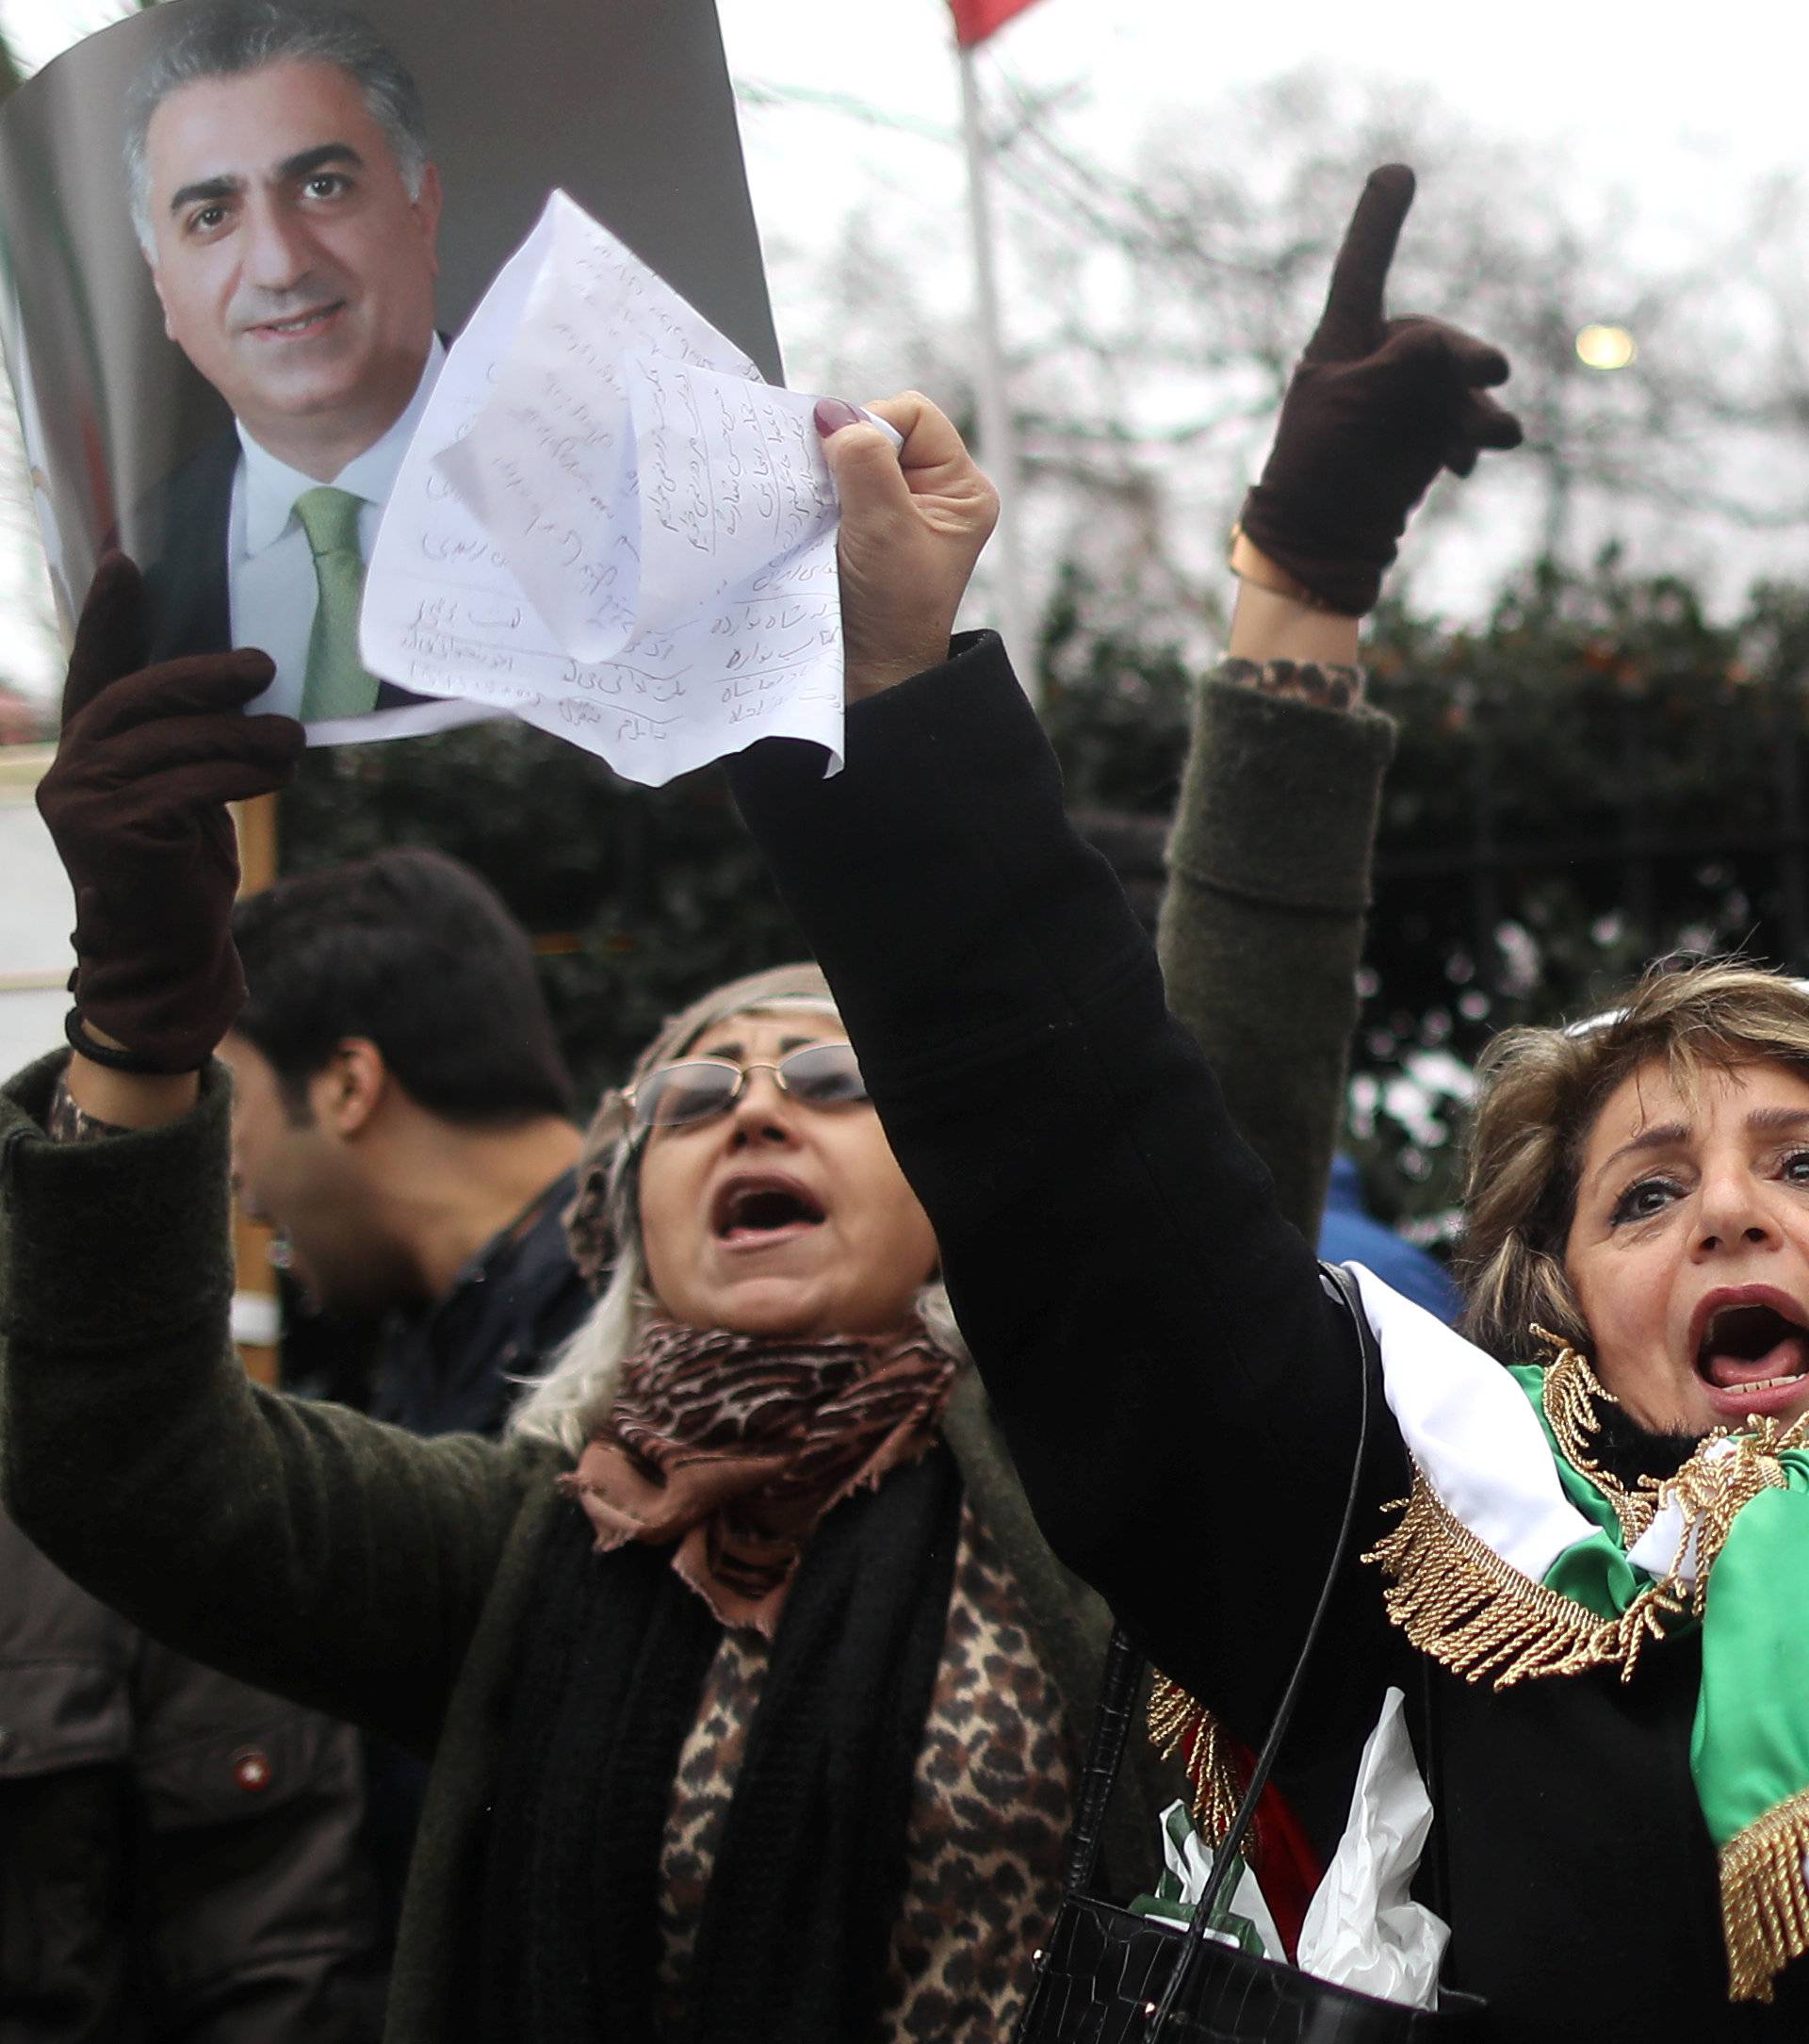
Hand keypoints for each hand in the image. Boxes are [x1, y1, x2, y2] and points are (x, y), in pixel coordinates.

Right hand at [36, 554, 303, 1073]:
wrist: (170, 956)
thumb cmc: (185, 873)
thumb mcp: (188, 794)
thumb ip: (190, 743)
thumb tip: (249, 681)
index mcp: (86, 752)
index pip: (95, 673)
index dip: (107, 619)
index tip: (124, 563)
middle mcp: (70, 769)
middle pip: (138, 697)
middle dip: (203, 676)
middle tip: (262, 666)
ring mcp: (81, 800)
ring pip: (172, 741)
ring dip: (242, 735)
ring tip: (291, 738)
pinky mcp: (111, 830)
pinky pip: (187, 782)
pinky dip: (239, 774)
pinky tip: (275, 774)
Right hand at [815, 392, 999, 698]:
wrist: (870, 673)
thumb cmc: (892, 615)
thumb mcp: (883, 528)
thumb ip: (862, 464)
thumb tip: (834, 416)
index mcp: (961, 491)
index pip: (916, 415)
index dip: (876, 427)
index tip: (844, 463)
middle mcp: (935, 494)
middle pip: (884, 432)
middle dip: (850, 454)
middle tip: (833, 494)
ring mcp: (900, 510)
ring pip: (857, 458)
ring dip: (832, 478)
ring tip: (827, 514)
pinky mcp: (867, 525)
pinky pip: (840, 486)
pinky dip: (823, 495)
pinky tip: (818, 521)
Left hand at [1238, 164, 1522, 615]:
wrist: (1321, 538)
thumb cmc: (1317, 468)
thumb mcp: (1349, 408)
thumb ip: (1394, 367)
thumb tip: (1435, 342)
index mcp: (1343, 340)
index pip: (1361, 270)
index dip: (1377, 222)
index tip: (1397, 171)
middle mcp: (1380, 360)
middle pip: (1435, 342)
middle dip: (1463, 360)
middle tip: (1492, 374)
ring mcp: (1408, 398)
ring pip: (1458, 387)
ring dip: (1476, 411)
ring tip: (1496, 438)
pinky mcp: (1429, 434)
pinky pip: (1463, 424)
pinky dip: (1468, 441)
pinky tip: (1462, 466)